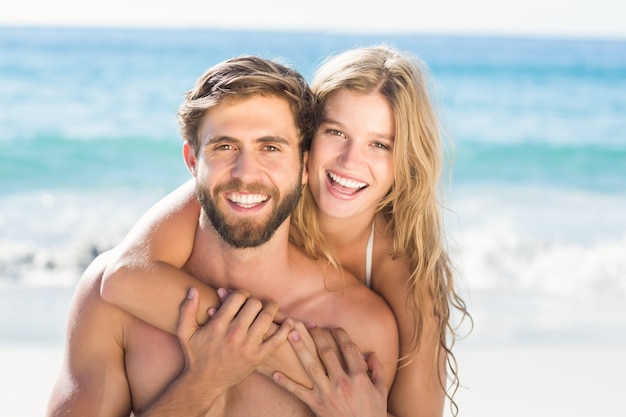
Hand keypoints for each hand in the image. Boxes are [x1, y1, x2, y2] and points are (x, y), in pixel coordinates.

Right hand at [176, 287, 293, 390]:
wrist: (205, 382)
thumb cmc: (196, 354)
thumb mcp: (186, 332)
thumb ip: (188, 309)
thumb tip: (193, 289)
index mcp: (218, 325)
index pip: (238, 297)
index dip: (241, 293)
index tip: (241, 298)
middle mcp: (234, 334)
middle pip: (254, 305)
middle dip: (255, 301)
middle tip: (255, 304)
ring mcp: (247, 346)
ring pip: (267, 318)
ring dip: (271, 309)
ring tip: (271, 307)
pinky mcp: (257, 357)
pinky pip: (277, 340)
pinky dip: (285, 330)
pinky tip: (288, 322)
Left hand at [272, 325, 387, 416]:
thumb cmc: (372, 413)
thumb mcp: (381, 391)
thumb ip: (377, 370)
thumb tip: (371, 353)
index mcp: (359, 377)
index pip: (348, 349)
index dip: (340, 335)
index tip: (333, 327)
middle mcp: (342, 383)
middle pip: (327, 353)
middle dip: (317, 336)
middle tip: (308, 324)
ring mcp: (328, 394)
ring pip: (311, 367)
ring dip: (300, 349)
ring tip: (290, 335)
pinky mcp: (317, 405)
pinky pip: (299, 392)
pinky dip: (287, 384)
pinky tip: (276, 374)